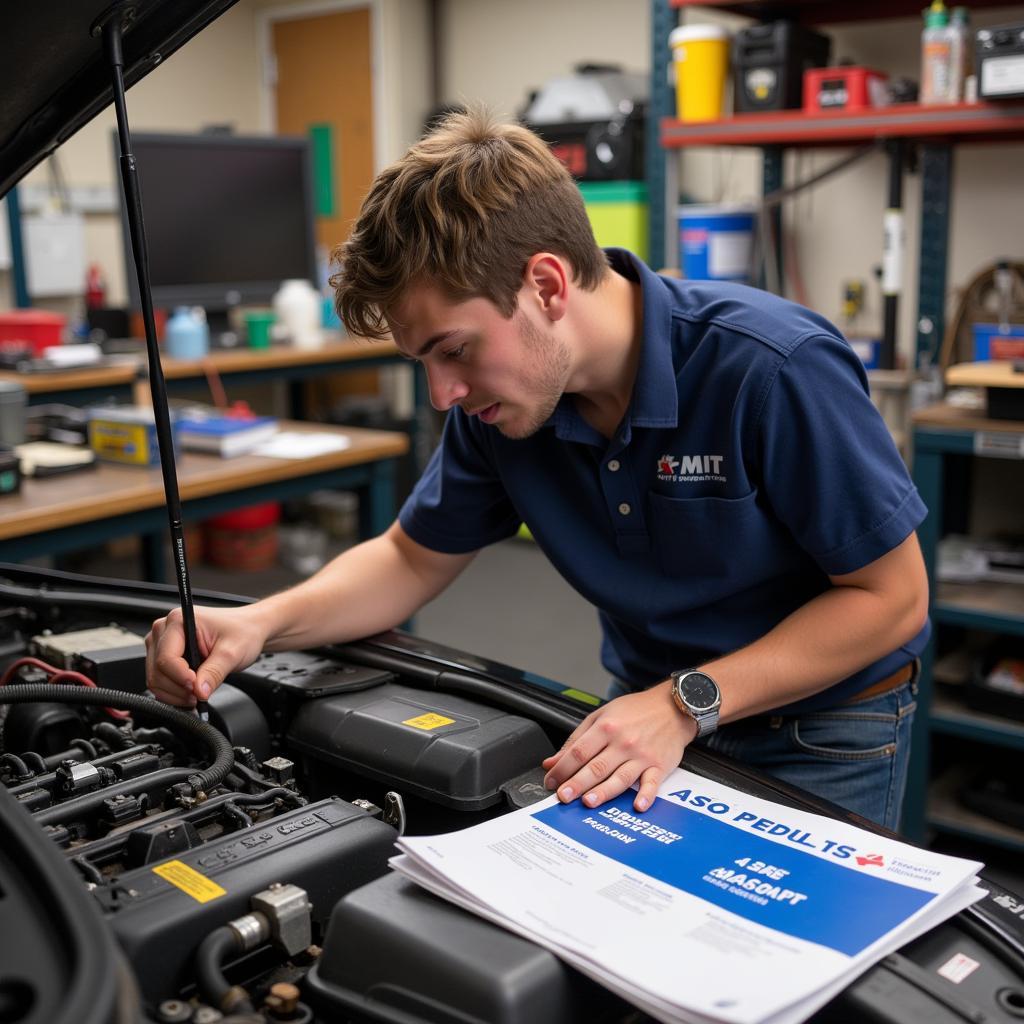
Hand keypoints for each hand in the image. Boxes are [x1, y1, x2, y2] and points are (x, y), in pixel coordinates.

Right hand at [146, 606, 267, 706]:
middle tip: (199, 695)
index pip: (167, 657)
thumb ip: (214, 672)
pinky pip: (160, 680)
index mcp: (179, 620)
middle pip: (157, 671)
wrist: (248, 629)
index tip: (196, 689)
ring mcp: (162, 643)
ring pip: (155, 678)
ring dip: (175, 694)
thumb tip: (199, 691)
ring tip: (197, 695)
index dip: (180, 677)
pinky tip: (190, 694)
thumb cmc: (242, 631)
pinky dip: (173, 693)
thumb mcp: (233, 652)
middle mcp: (165, 629)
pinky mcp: (164, 656)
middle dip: (178, 689)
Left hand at [541, 682, 695, 812]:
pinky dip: (646, 795)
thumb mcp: (601, 716)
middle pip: (596, 766)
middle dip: (577, 783)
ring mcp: (642, 755)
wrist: (672, 707)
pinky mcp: (659, 766)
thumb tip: (552, 761)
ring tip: (589, 802)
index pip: (579, 751)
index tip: (551, 781)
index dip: (562, 767)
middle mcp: (623, 742)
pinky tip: (638, 806)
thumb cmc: (636, 711)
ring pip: (620, 777)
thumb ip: (576, 739)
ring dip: (604, 791)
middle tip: (563, 797)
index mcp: (606, 727)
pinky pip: (652, 783)